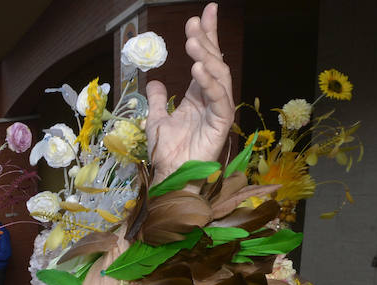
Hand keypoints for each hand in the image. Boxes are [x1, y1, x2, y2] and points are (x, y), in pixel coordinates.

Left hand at [145, 3, 234, 181]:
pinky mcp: (221, 124)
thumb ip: (158, 100)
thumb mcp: (156, 119)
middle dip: (206, 40)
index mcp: (198, 95)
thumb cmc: (167, 153)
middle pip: (214, 62)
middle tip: (194, 23)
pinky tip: (198, 69)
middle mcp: (211, 99)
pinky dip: (210, 83)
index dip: (208, 35)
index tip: (206, 11)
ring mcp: (218, 110)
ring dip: (206, 57)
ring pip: (219, 77)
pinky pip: (219, 99)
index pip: (205, 59)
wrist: (170, 176)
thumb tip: (154, 80)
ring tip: (192, 42)